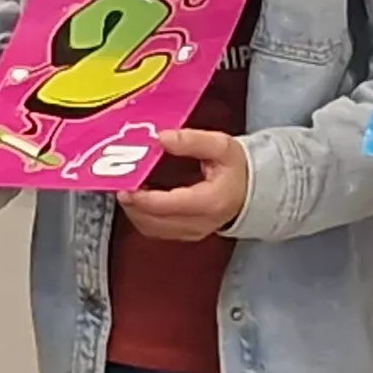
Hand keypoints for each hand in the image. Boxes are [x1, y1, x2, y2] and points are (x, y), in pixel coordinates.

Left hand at [117, 128, 249, 240]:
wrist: (252, 188)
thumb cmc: (237, 167)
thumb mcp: (221, 145)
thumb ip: (191, 140)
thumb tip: (160, 138)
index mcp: (209, 203)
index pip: (169, 205)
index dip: (143, 197)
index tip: (125, 185)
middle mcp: (199, 223)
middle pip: (155, 221)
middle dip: (133, 204)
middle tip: (119, 184)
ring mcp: (192, 232)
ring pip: (152, 229)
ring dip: (135, 211)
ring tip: (126, 189)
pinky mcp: (186, 234)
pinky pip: (157, 231)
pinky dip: (143, 216)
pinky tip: (138, 200)